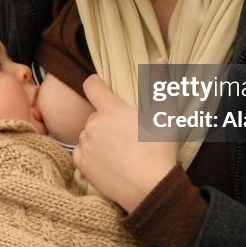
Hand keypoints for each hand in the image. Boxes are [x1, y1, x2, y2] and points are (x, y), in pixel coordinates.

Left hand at [73, 75, 178, 212]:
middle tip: (125, 133)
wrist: (150, 189)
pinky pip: (80, 153)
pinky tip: (107, 161)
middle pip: (94, 115)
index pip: (91, 86)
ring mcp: (85, 145)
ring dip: (97, 138)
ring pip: (87, 134)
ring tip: (118, 150)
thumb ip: (160, 84)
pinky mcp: (82, 165)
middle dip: (105, 120)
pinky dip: (90, 155)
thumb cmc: (159, 151)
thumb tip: (161, 58)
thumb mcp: (165, 115)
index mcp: (111, 110)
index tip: (101, 88)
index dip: (96, 84)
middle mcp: (93, 124)